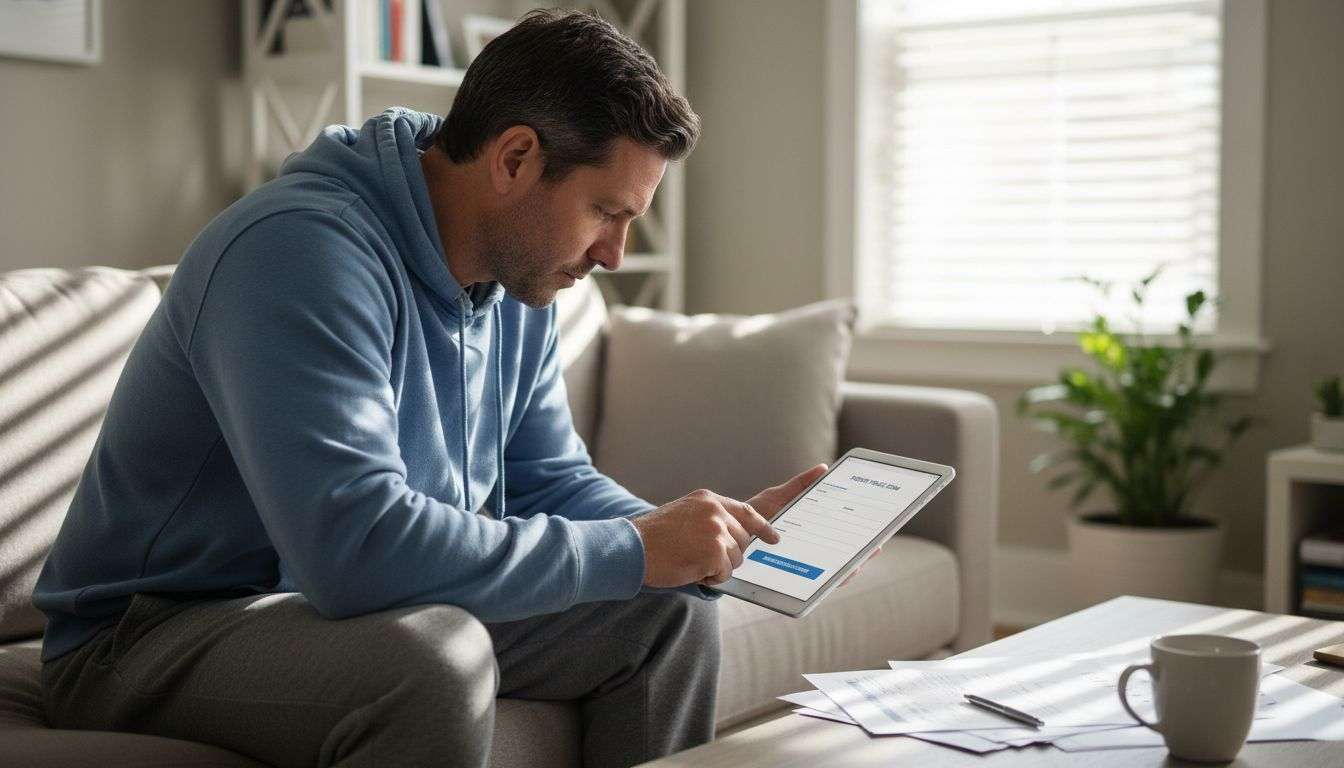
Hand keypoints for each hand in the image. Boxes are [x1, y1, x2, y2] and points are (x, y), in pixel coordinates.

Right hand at [634, 489, 778, 587]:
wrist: (632, 547)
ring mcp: (716, 530)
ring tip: (690, 560)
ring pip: (736, 558)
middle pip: (742, 540)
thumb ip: (710, 520)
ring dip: (717, 567)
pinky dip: (711, 577)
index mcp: (708, 499)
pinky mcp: (715, 551)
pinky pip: (725, 573)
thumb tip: (734, 537)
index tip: (774, 537)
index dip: (763, 526)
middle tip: (698, 556)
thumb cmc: (654, 538)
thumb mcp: (685, 515)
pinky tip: (691, 569)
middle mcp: (715, 511)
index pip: (746, 511)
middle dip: (726, 554)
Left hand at [744, 465, 878, 587]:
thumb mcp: (778, 498)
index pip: (839, 536)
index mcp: (810, 534)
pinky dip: (836, 578)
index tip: (877, 525)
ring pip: (835, 572)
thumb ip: (800, 486)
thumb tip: (823, 469)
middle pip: (842, 555)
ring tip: (869, 554)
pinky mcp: (793, 579)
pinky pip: (818, 584)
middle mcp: (809, 553)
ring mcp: (802, 567)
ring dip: (855, 564)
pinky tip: (848, 569)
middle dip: (863, 550)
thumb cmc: (753, 519)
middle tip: (878, 542)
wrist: (729, 537)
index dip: (859, 533)